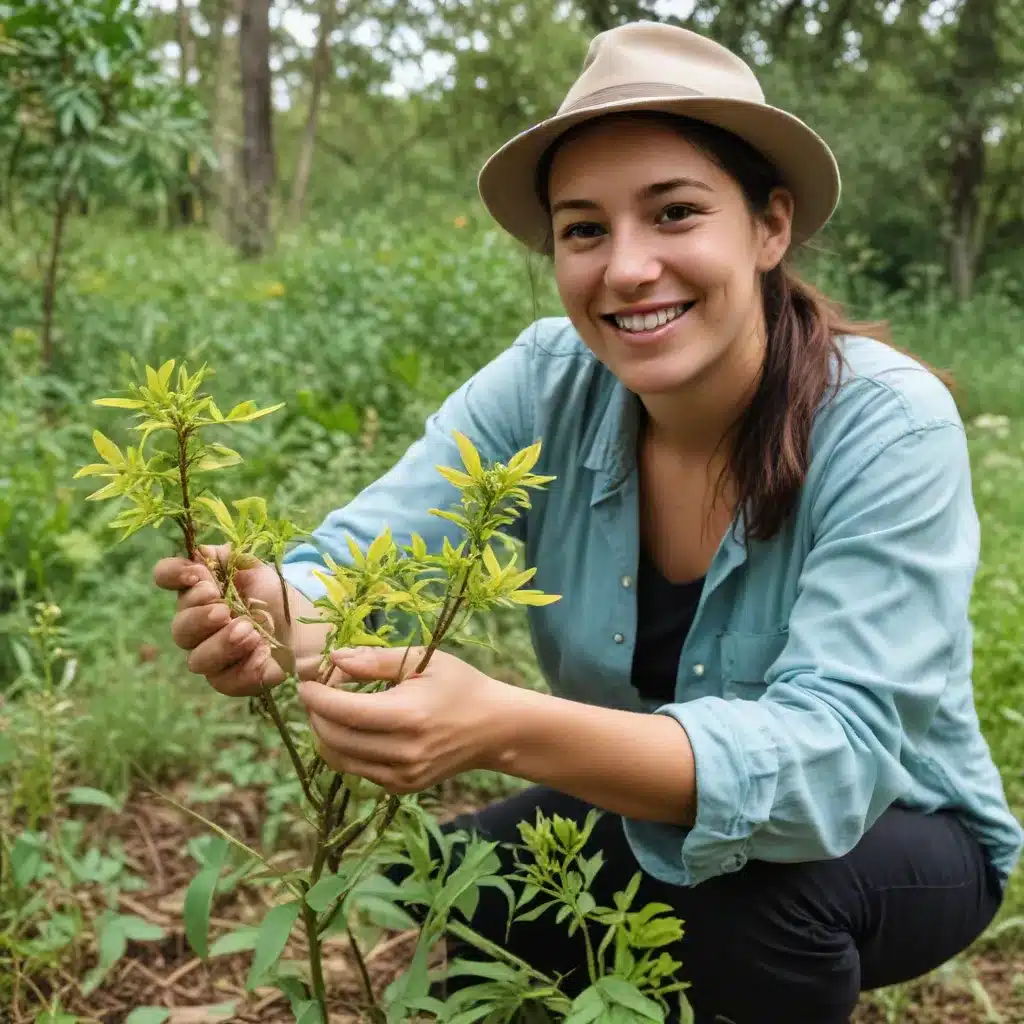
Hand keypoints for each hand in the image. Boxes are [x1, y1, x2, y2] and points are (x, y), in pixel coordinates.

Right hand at [152, 544, 289, 695]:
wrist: (307, 625)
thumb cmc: (276, 594)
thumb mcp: (255, 566)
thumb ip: (227, 557)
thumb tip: (201, 552)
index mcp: (198, 591)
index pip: (166, 577)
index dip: (172, 575)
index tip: (195, 574)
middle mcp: (198, 625)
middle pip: (179, 627)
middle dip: (199, 616)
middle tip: (224, 609)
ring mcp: (213, 655)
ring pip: (197, 659)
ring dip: (221, 643)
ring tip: (249, 631)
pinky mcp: (232, 680)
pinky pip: (225, 681)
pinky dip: (243, 667)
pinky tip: (262, 653)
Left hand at [298, 646, 511, 794]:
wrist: (496, 729)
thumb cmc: (461, 686)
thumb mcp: (424, 661)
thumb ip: (376, 660)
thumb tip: (335, 658)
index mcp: (409, 716)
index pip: (343, 711)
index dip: (315, 696)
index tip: (304, 681)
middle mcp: (403, 752)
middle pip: (335, 737)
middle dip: (315, 714)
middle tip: (316, 691)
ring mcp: (402, 776)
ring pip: (340, 760)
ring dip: (325, 733)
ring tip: (329, 709)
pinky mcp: (402, 787)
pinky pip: (357, 771)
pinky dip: (345, 750)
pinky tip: (353, 728)